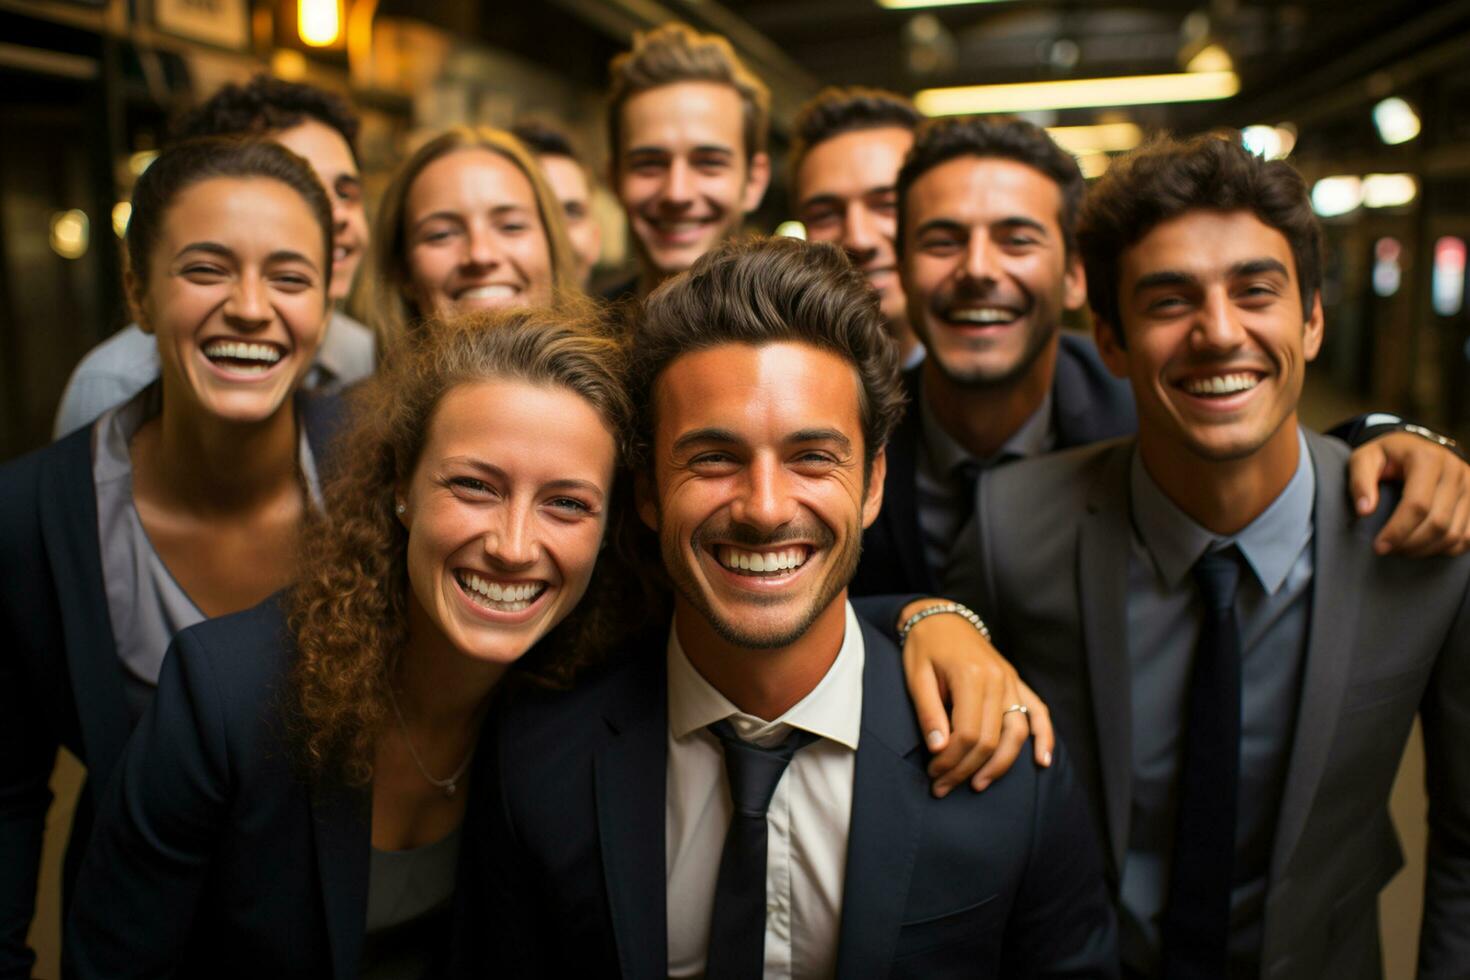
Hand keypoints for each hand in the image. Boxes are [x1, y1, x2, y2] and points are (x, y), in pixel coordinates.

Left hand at [897, 600, 1054, 797]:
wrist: (942, 618)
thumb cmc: (925, 648)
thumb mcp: (916, 676)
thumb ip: (929, 712)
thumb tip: (939, 749)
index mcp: (971, 676)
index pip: (968, 733)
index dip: (951, 760)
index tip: (933, 774)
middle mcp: (998, 680)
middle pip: (991, 739)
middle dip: (967, 769)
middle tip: (944, 786)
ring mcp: (1011, 681)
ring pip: (1016, 733)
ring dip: (1000, 765)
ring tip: (979, 784)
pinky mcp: (1017, 683)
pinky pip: (1038, 712)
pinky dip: (1044, 737)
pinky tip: (1042, 762)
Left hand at [1349, 432, 1469, 556]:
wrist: (1414, 446)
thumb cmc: (1386, 456)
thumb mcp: (1364, 459)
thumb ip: (1360, 482)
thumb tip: (1364, 511)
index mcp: (1427, 459)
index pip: (1418, 504)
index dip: (1398, 530)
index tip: (1379, 546)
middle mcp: (1455, 470)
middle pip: (1438, 522)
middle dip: (1410, 544)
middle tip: (1387, 550)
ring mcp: (1469, 485)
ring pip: (1454, 533)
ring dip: (1426, 549)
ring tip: (1401, 550)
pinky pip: (1468, 537)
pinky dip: (1446, 549)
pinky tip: (1424, 547)